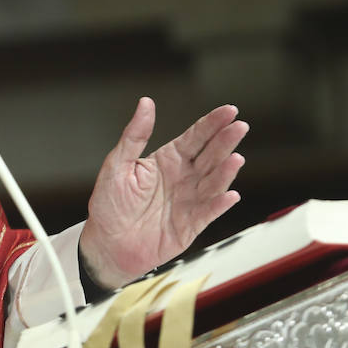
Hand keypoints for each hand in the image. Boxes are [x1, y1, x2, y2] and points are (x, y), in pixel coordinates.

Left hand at [78, 97, 247, 290]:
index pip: (195, 137)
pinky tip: (230, 194)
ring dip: (225, 171)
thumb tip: (145, 103)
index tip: (229, 111)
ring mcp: (189, 200)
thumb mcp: (117, 164)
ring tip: (235, 158)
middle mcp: (183, 178)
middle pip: (210, 155)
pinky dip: (219, 204)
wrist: (108, 244)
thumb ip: (134, 135)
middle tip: (240, 126)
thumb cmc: (110, 204)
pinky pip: (208, 212)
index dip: (212, 123)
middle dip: (225, 140)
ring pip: (213, 182)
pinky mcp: (191, 224)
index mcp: (167, 160)